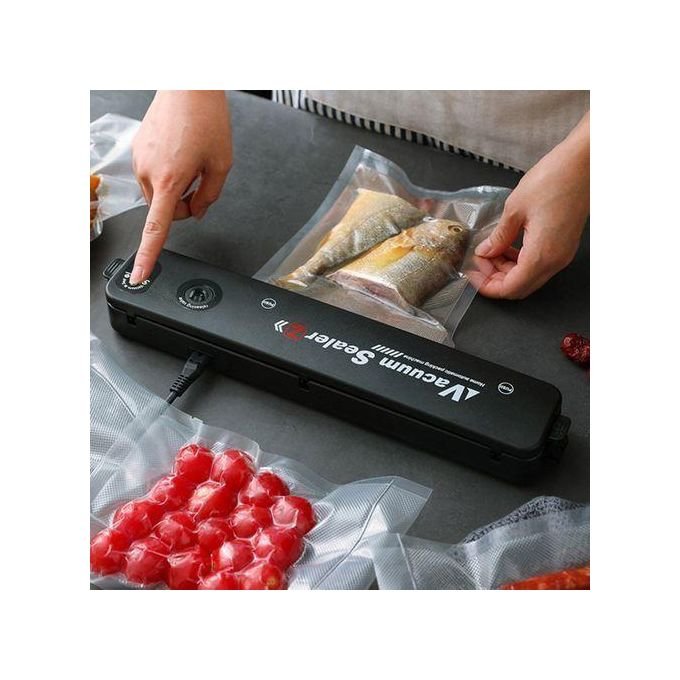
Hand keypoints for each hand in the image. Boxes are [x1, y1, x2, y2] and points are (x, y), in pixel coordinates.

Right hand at [130, 91, 231, 283]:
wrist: (188, 84)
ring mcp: (139, 160)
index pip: (157, 228)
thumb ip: (210, 196)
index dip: (149, 256)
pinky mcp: (137, 151)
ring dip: (178, 187)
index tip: (140, 275)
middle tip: (202, 179)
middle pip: (168, 210)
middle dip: (186, 204)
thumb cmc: (206, 119)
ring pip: (161, 194)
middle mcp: (147, 172)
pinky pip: (155, 176)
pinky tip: (180, 153)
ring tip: (192, 160)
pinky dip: (170, 173)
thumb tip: (196, 212)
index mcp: (169, 180)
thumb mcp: (222, 164)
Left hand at [471, 112, 588, 298]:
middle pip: (520, 288)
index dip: (487, 286)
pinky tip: (507, 245)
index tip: (472, 274)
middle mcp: (555, 260)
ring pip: (529, 277)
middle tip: (478, 263)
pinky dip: (520, 261)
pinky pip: (539, 264)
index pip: (510, 288)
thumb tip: (486, 252)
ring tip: (489, 252)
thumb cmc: (553, 179)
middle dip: (495, 279)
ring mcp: (562, 254)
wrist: (584, 163)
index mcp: (542, 255)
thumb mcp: (515, 209)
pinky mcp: (564, 245)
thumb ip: (499, 237)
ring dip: (507, 270)